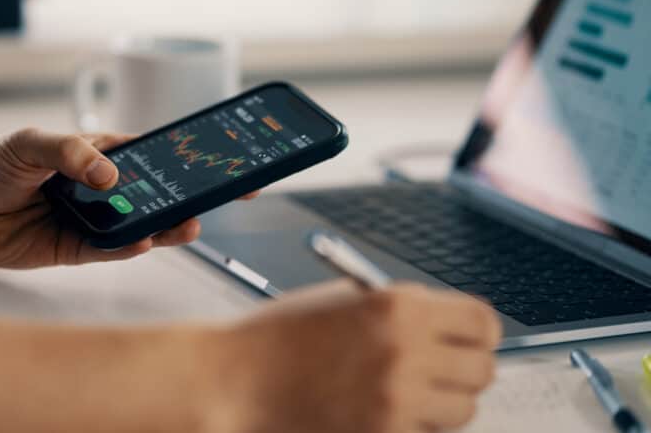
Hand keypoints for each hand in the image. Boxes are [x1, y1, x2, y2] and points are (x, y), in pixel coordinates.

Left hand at [0, 127, 255, 268]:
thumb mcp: (31, 143)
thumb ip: (71, 154)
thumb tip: (111, 176)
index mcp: (98, 153)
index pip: (152, 153)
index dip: (187, 156)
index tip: (222, 158)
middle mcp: (102, 187)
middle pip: (156, 191)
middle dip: (191, 194)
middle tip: (225, 195)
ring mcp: (92, 219)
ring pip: (140, 224)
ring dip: (166, 225)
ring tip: (189, 224)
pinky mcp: (76, 249)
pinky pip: (111, 249)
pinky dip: (129, 246)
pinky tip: (145, 240)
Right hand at [210, 281, 501, 432]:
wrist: (238, 379)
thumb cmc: (282, 336)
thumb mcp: (345, 301)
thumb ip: (402, 311)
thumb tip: (452, 329)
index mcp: (397, 306)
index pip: (483, 323)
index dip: (478, 332)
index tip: (467, 339)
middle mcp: (406, 351)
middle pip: (482, 370)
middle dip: (464, 369)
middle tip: (440, 369)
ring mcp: (397, 399)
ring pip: (463, 410)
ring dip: (442, 403)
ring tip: (404, 392)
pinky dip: (414, 425)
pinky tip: (381, 410)